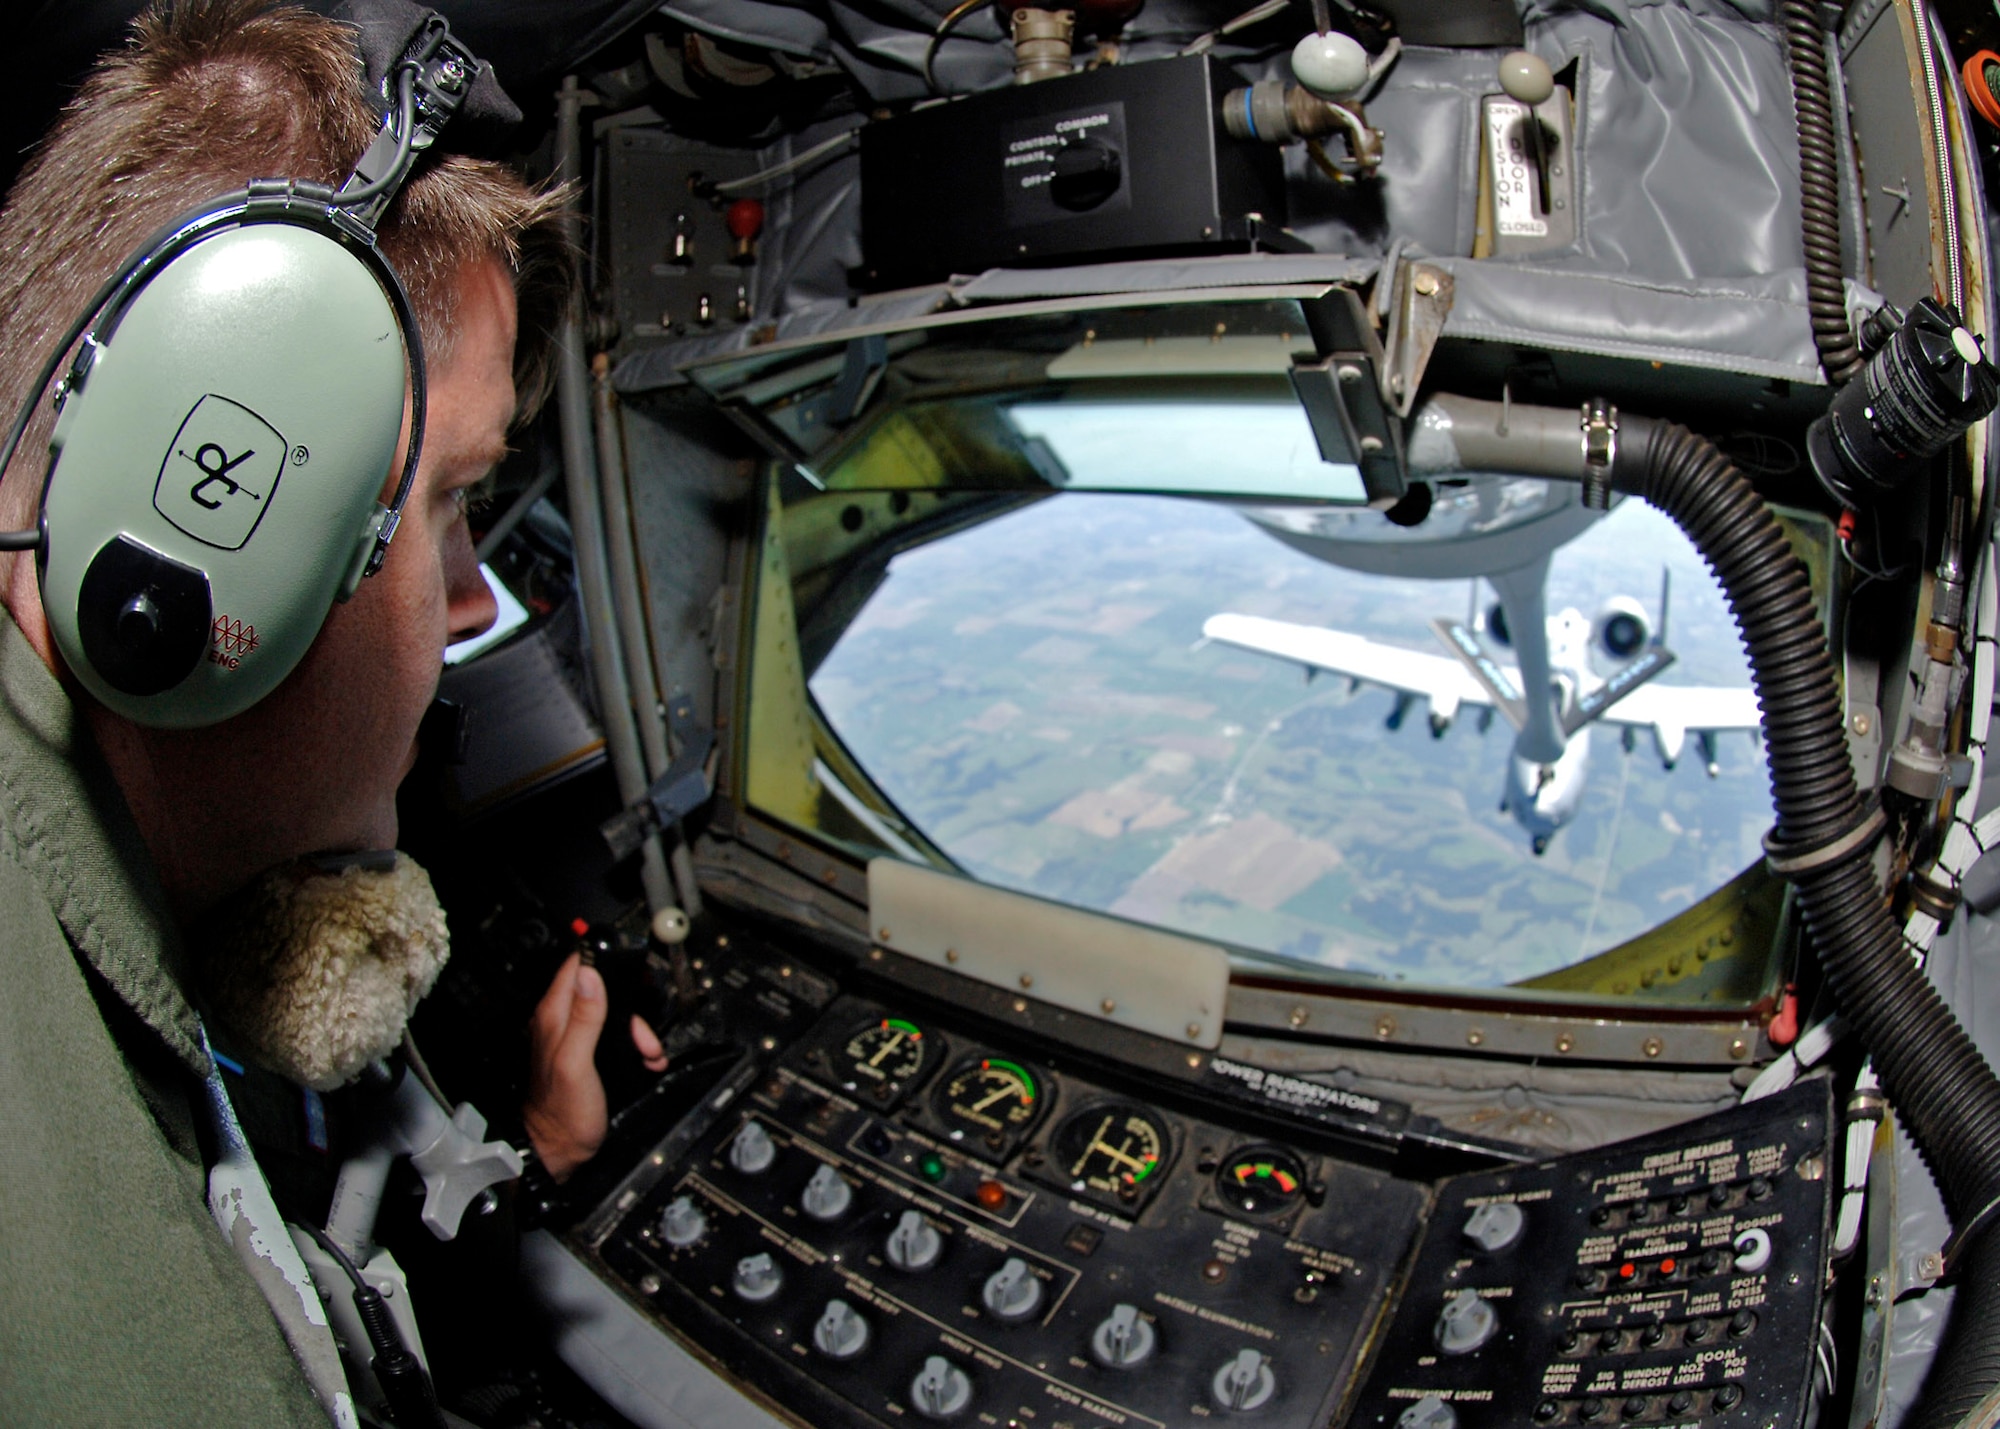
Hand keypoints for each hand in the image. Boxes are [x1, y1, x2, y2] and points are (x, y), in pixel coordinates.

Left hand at [523, 953, 669, 1181]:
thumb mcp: (575, 1062)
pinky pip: (618, 1035)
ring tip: (647, 1051)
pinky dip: (635, 1044)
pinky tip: (644, 1059)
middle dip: (632, 1006)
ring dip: (638, 1029)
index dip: (602, 959)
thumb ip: (584, 1017)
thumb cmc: (561, 1114)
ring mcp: (576, 1037)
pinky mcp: (589, 1053)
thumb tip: (589, 974)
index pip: (575, 965)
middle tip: (643, 1032)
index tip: (629, 968)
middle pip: (603, 989)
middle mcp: (562, 1021)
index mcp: (555, 1016)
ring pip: (616, 1014)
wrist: (560, 1149)